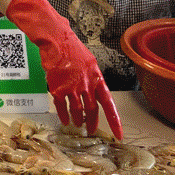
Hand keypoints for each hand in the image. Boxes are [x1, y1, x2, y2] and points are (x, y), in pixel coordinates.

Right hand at [5, 0, 121, 139]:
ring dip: (78, 120)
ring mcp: (71, 87)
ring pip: (77, 111)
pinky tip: (65, 120)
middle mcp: (86, 84)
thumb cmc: (72, 48)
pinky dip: (64, 116)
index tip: (119, 134)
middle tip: (92, 130)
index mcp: (97, 77)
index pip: (109, 103)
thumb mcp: (90, 62)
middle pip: (92, 110)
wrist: (55, 39)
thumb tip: (95, 93)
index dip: (114, 120)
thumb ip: (93, 79)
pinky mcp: (58, 88)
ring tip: (78, 125)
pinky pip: (62, 107)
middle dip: (92, 123)